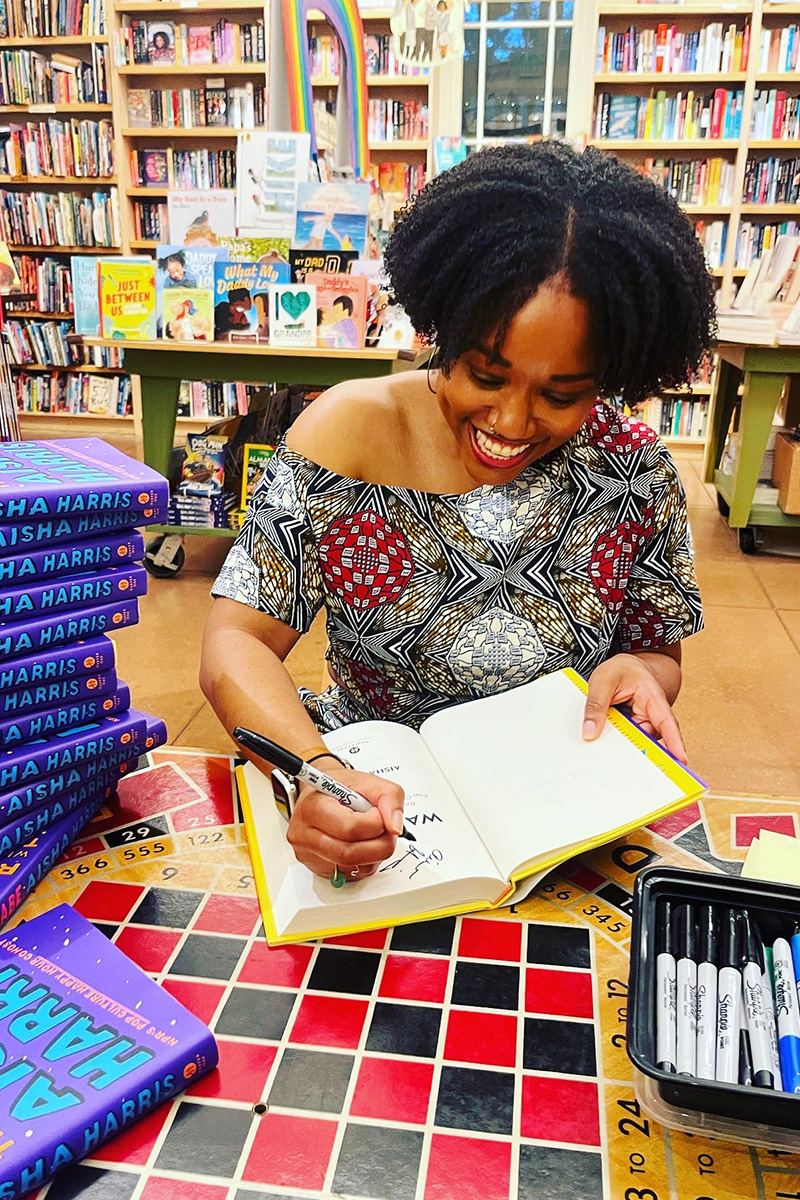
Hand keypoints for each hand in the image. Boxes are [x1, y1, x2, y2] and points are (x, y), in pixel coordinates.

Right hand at [286, 757, 404, 878]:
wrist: (323, 792)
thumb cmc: (341, 786)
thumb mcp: (370, 782)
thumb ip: (389, 798)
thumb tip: (395, 827)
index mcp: (313, 807)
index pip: (348, 828)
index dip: (374, 823)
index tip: (378, 813)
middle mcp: (305, 834)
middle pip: (350, 853)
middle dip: (379, 844)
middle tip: (385, 829)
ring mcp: (309, 854)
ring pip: (353, 867)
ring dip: (375, 854)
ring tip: (373, 834)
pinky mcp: (318, 868)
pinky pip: (351, 874)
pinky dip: (366, 862)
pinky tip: (362, 844)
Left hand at [582, 654, 686, 763]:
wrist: (624, 667)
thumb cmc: (620, 669)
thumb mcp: (603, 681)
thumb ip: (596, 705)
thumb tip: (590, 733)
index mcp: (652, 697)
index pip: (666, 722)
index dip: (675, 742)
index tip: (681, 760)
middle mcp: (652, 714)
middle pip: (650, 739)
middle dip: (643, 756)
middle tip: (632, 774)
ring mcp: (642, 723)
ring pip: (636, 743)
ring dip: (625, 752)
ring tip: (610, 763)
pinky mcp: (633, 729)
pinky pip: (627, 741)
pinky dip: (617, 747)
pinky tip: (604, 753)